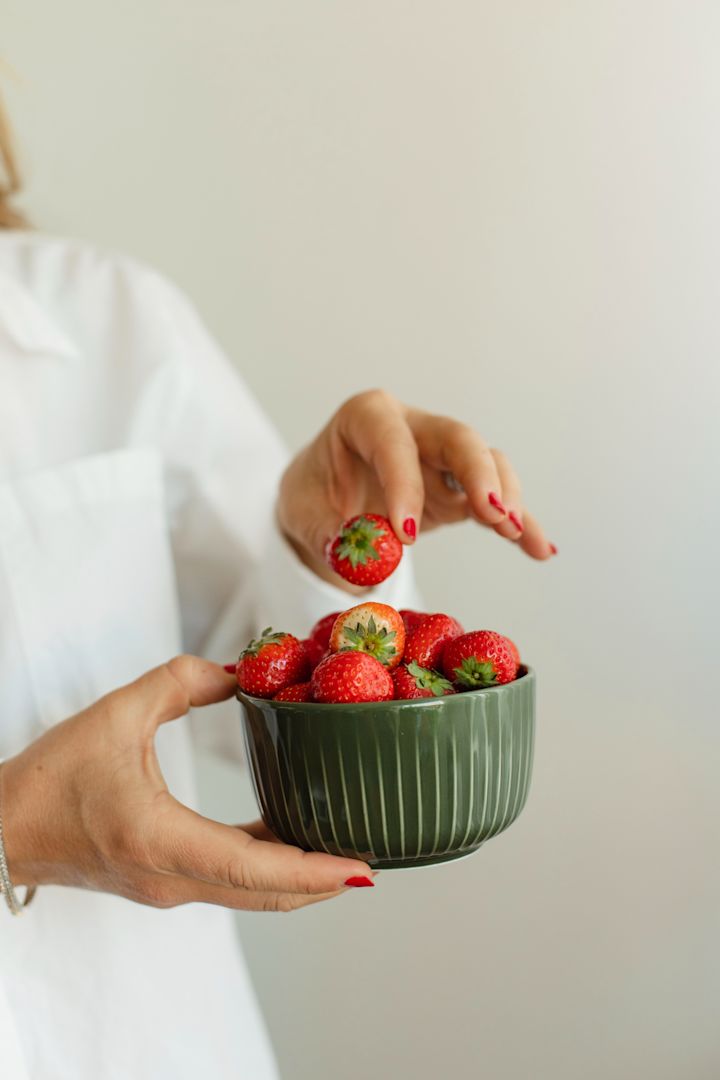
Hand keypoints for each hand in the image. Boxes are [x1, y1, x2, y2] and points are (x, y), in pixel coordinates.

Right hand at [1, 657, 374, 911]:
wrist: (0, 830)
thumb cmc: (49, 779)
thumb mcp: (116, 714)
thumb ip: (181, 682)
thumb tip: (239, 672)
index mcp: (161, 841)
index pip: (255, 869)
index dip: (315, 871)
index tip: (363, 869)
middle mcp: (172, 878)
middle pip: (267, 895)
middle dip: (325, 881)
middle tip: (375, 858)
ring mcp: (168, 887)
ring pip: (252, 895)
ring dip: (301, 879)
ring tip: (346, 850)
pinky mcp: (163, 881)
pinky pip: (230, 883)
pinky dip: (269, 869)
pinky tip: (291, 839)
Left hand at [277, 389, 555, 584]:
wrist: (324, 503)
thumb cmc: (314, 497)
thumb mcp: (305, 515)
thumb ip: (331, 536)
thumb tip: (367, 562)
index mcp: (367, 417)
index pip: (392, 442)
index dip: (403, 483)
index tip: (407, 535)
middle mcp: (414, 428)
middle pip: (458, 439)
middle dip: (479, 474)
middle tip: (493, 514)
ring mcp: (443, 457)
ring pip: (487, 464)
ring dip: (505, 498)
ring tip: (515, 532)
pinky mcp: (461, 490)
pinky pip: (496, 503)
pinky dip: (520, 525)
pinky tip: (542, 549)